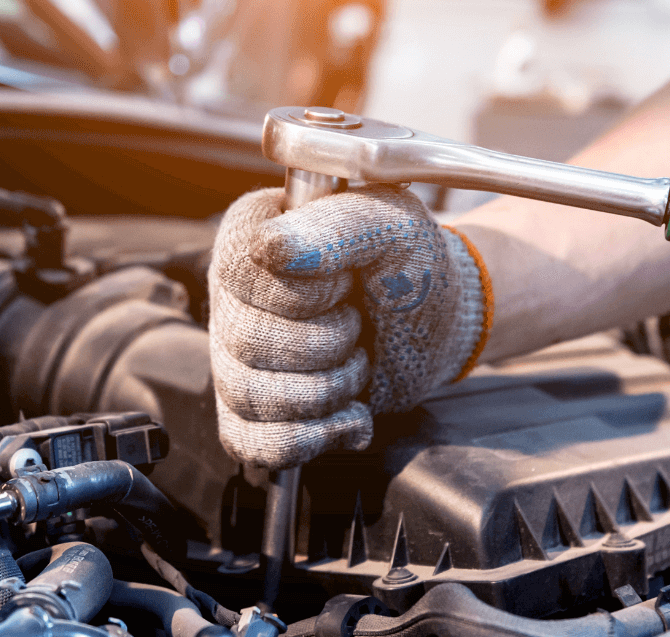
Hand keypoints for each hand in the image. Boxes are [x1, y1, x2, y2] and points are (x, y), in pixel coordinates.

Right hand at [208, 185, 490, 468]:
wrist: (436, 323)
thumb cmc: (412, 266)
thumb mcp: (391, 229)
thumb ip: (335, 228)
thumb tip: (270, 248)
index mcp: (254, 231)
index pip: (243, 275)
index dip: (309, 294)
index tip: (349, 282)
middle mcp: (233, 291)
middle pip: (247, 342)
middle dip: (327, 346)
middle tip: (359, 326)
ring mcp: (235, 352)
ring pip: (249, 395)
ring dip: (325, 392)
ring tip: (357, 367)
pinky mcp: (253, 406)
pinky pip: (251, 441)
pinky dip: (310, 438)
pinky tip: (347, 415)